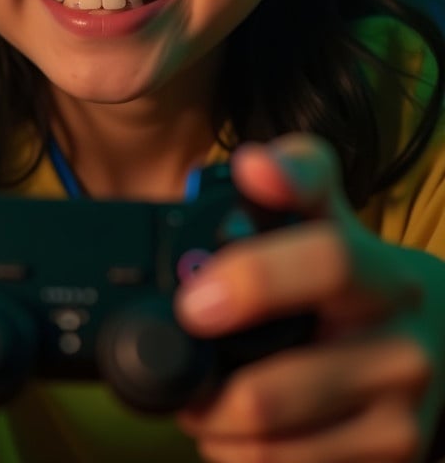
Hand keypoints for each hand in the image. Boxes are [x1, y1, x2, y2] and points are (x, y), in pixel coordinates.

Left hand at [173, 134, 444, 462]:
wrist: (438, 340)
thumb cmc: (359, 274)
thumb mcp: (333, 215)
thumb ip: (295, 176)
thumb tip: (252, 163)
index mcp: (383, 275)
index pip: (327, 264)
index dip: (257, 278)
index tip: (194, 300)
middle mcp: (403, 349)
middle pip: (275, 390)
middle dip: (203, 383)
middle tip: (177, 358)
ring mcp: (400, 416)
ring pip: (269, 442)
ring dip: (213, 422)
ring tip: (201, 390)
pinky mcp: (392, 459)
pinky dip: (241, 452)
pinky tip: (237, 425)